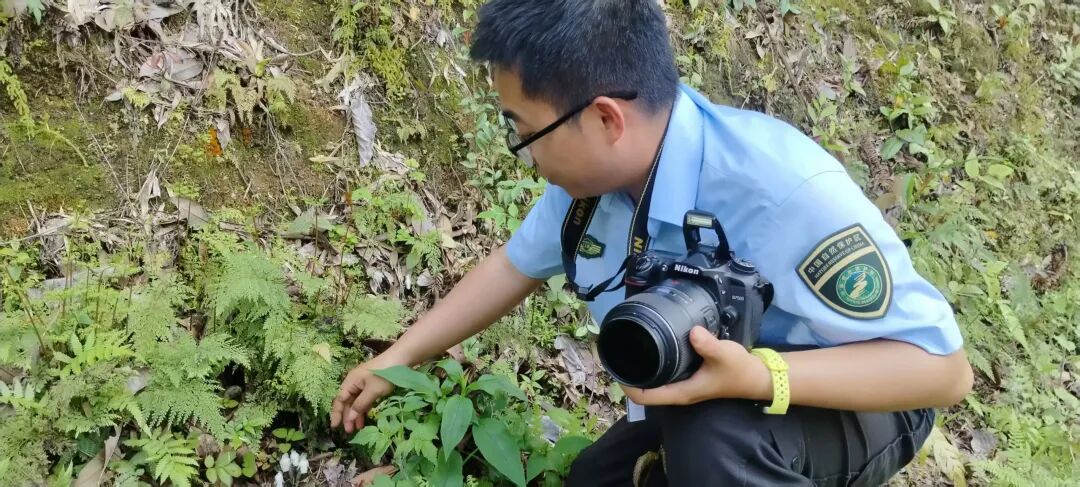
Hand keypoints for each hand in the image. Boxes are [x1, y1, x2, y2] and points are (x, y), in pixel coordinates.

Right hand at [330, 357, 399, 432]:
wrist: (401, 358)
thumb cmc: (384, 374)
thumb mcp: (372, 391)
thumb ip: (360, 405)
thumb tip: (349, 418)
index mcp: (351, 381)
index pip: (339, 400)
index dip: (337, 413)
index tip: (335, 426)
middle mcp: (354, 382)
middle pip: (347, 401)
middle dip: (347, 416)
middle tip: (349, 431)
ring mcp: (363, 383)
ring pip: (356, 401)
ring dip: (356, 414)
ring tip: (358, 428)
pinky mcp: (372, 385)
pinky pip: (364, 398)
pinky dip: (364, 408)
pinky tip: (365, 418)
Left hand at [621, 326, 772, 405]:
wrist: (757, 375)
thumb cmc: (738, 369)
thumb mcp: (723, 355)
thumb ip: (707, 344)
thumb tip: (692, 331)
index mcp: (681, 393)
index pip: (644, 397)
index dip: (626, 385)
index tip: (614, 367)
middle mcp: (678, 392)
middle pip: (644, 389)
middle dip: (628, 373)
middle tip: (616, 350)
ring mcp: (682, 384)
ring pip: (653, 381)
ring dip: (639, 368)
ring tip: (627, 346)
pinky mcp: (688, 375)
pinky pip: (663, 372)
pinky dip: (653, 362)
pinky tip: (650, 345)